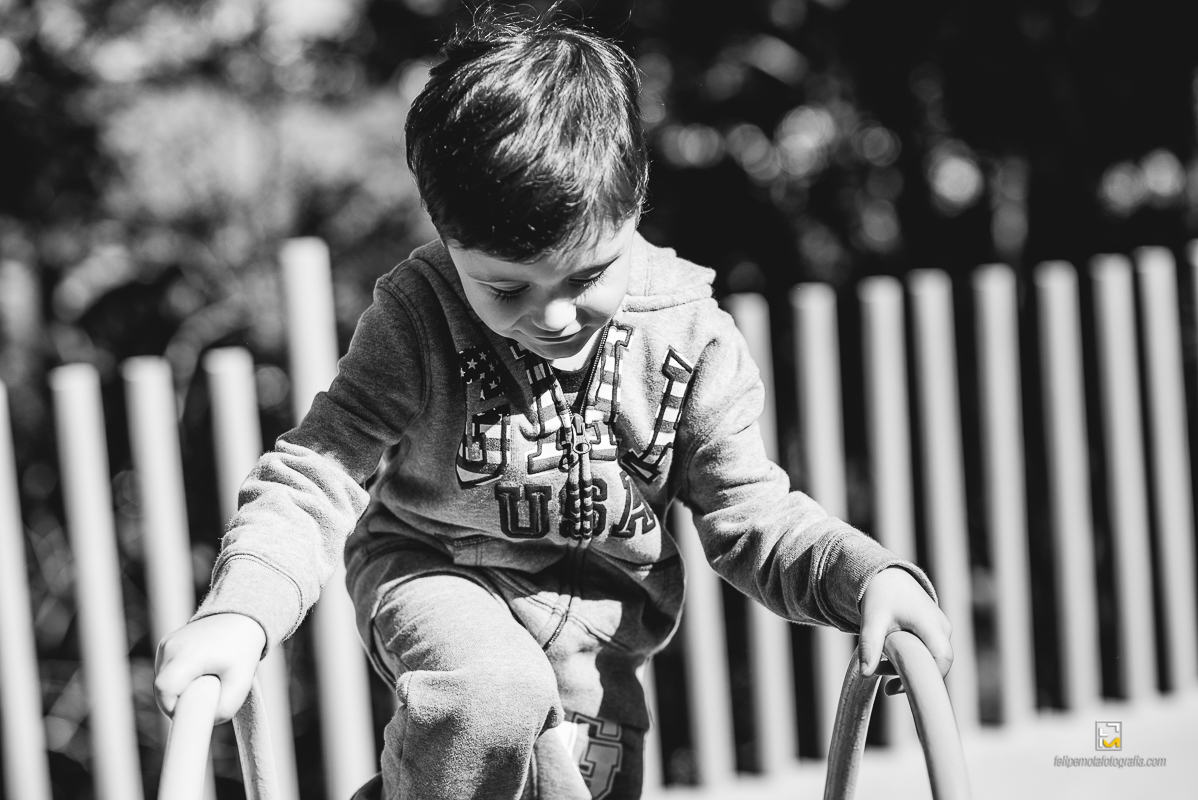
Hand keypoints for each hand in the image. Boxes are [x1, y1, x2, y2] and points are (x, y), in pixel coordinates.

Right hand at [154, 613, 266, 723]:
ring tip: (208, 676)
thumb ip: (225, 708)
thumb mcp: (242, 681)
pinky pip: (167, 672)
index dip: (174, 708)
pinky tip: (200, 669)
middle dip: (181, 701)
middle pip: (162, 690)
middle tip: (207, 695)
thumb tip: (205, 722)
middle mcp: (170, 648)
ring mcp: (166, 645)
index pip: (165, 690)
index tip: (194, 710)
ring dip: (182, 689)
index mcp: (187, 655)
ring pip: (164, 682)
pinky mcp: (165, 644)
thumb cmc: (242, 650)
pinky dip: (181, 678)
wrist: (241, 618)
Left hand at [857, 567, 952, 686]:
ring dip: (907, 669)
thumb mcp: (872, 619)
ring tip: (879, 669)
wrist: (888, 578)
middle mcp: (942, 628)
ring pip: (930, 660)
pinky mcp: (934, 634)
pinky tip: (886, 665)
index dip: (931, 677)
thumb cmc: (881, 596)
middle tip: (888, 687)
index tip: (907, 687)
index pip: (942, 657)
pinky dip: (909, 662)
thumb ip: (869, 645)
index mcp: (930, 623)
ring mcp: (941, 631)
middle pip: (937, 663)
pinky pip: (927, 655)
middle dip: (913, 676)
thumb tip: (865, 674)